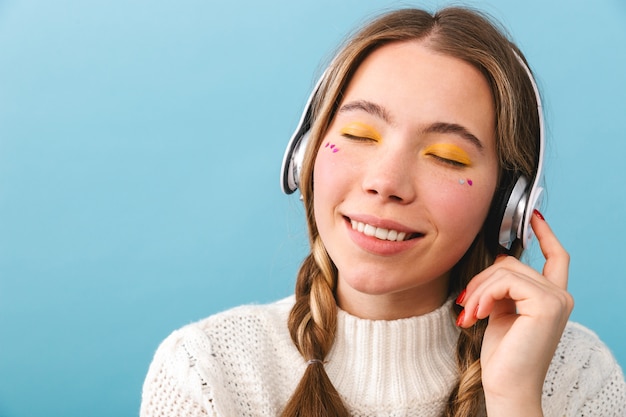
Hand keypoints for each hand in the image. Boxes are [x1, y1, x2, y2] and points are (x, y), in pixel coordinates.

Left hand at [456, 210, 572, 415]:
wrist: (507, 386)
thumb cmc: (503, 355)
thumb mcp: (502, 313)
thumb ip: (503, 289)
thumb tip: (493, 268)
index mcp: (551, 297)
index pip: (556, 258)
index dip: (545, 234)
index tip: (533, 217)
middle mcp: (560, 296)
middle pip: (512, 263)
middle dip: (481, 280)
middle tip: (464, 303)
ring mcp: (556, 299)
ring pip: (505, 270)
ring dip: (478, 290)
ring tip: (468, 314)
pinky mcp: (547, 304)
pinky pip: (505, 281)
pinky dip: (483, 295)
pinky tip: (476, 315)